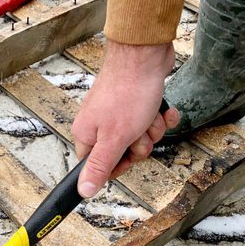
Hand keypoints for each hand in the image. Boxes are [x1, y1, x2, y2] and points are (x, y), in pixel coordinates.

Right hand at [72, 40, 179, 197]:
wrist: (144, 54)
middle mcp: (99, 123)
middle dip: (140, 144)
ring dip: (152, 129)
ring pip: (140, 137)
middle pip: (123, 152)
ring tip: (149, 114)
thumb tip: (83, 191)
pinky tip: (161, 107)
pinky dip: (160, 115)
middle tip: (139, 131)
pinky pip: (150, 120)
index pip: (98, 165)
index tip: (128, 155)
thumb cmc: (128, 92)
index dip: (118, 165)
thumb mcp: (114, 139)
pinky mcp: (134, 101)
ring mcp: (118, 112)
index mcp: (87, 134)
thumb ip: (100, 167)